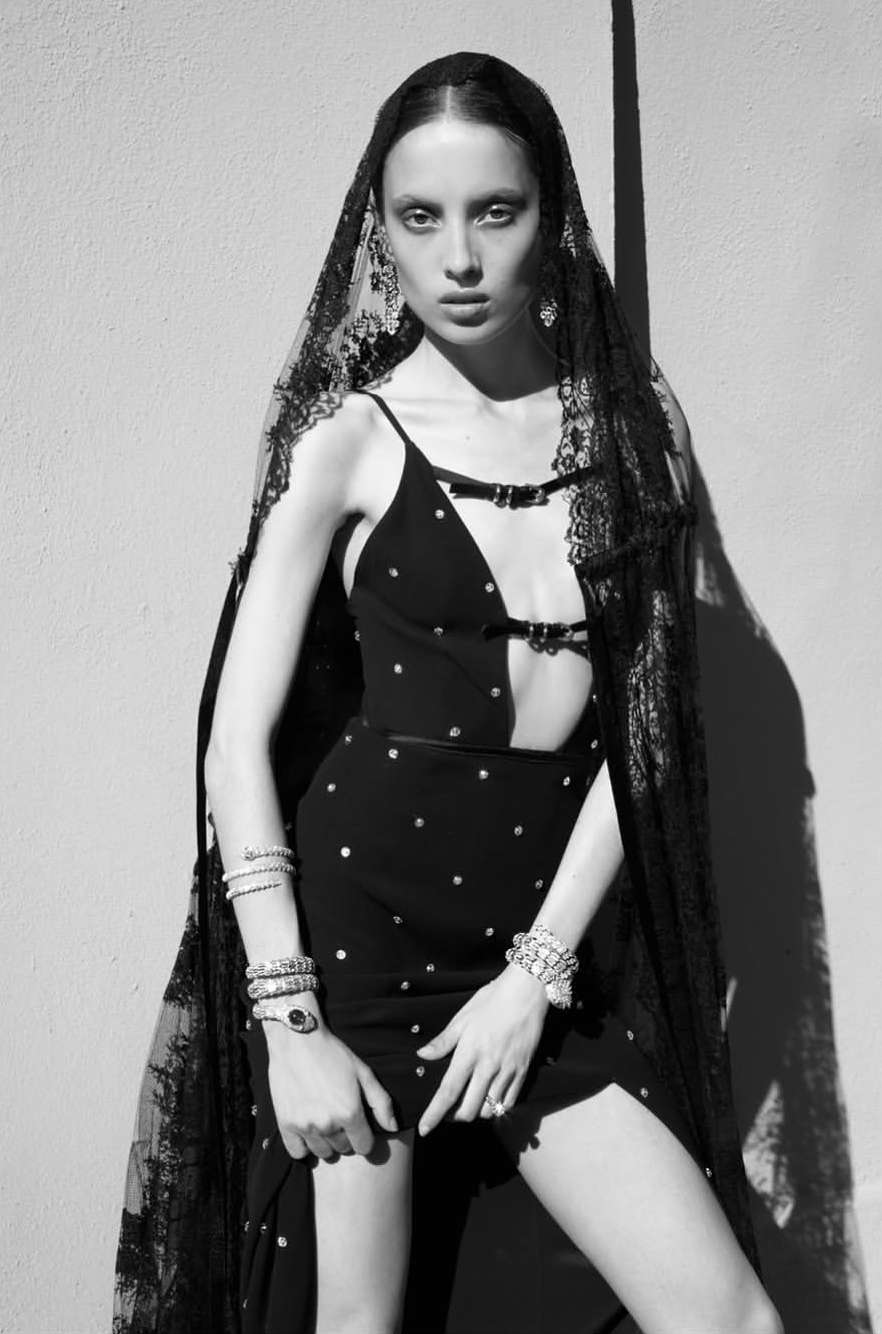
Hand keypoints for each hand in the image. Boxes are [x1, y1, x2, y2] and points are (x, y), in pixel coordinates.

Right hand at [266, 1022, 397, 1159]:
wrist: (297, 1040)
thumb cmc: (332, 1053)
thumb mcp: (363, 1072)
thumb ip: (381, 1103)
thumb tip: (393, 1128)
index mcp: (350, 1113)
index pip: (364, 1147)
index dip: (364, 1137)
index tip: (359, 1124)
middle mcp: (328, 1125)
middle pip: (343, 1148)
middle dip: (345, 1136)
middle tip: (339, 1116)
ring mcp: (305, 1126)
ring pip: (322, 1152)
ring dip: (326, 1141)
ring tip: (324, 1120)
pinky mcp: (285, 1124)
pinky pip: (298, 1152)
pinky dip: (304, 1146)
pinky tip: (307, 1129)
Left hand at [415, 965, 548, 1135]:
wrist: (526, 993)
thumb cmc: (491, 1001)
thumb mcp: (462, 1018)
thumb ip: (443, 1041)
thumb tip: (423, 1055)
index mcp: (469, 1053)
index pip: (448, 1092)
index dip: (434, 1114)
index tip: (424, 1129)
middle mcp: (488, 1067)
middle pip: (469, 1110)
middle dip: (455, 1117)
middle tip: (449, 1110)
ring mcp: (508, 1071)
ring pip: (489, 1109)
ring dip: (476, 1112)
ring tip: (470, 1102)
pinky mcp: (523, 1071)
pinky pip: (509, 1102)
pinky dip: (497, 1107)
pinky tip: (490, 1098)